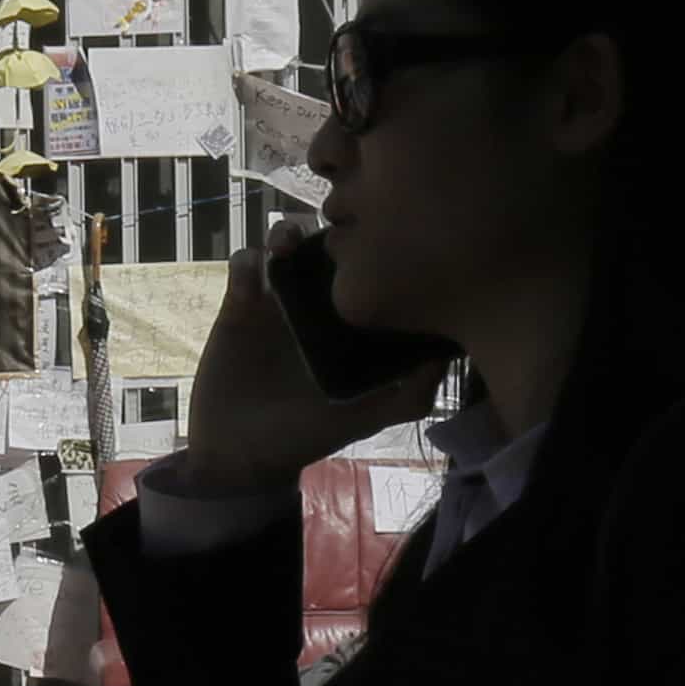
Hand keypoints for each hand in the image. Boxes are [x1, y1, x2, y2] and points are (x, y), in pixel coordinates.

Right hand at [159, 231, 437, 499]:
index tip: (379, 244)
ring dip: (286, 235)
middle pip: (328, 249)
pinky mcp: (239, 306)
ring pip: (285, 247)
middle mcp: (315, 308)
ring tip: (286, 246)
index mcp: (347, 326)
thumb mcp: (364, 419)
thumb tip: (446, 358)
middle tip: (332, 237)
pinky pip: (244, 267)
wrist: (238, 454)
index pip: (366, 273)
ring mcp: (277, 303)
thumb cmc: (303, 437)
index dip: (373, 252)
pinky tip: (254, 275)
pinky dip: (248, 260)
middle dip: (331, 232)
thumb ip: (408, 397)